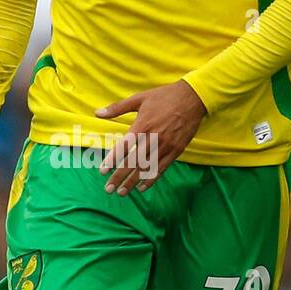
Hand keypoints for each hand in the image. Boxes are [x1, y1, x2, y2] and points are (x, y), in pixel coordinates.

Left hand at [95, 79, 206, 194]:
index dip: (112, 160)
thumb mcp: (139, 98)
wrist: (193, 98)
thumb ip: (118, 107)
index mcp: (142, 125)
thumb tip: (97, 113)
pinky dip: (151, 179)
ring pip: (146, 168)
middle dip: (119, 177)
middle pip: (133, 162)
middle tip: (109, 189)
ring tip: (122, 193)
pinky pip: (161, 168)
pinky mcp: (176, 150)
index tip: (102, 171)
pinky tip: (141, 187)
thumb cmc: (164, 96)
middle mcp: (153, 138)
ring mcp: (166, 146)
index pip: (124, 147)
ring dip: (133, 182)